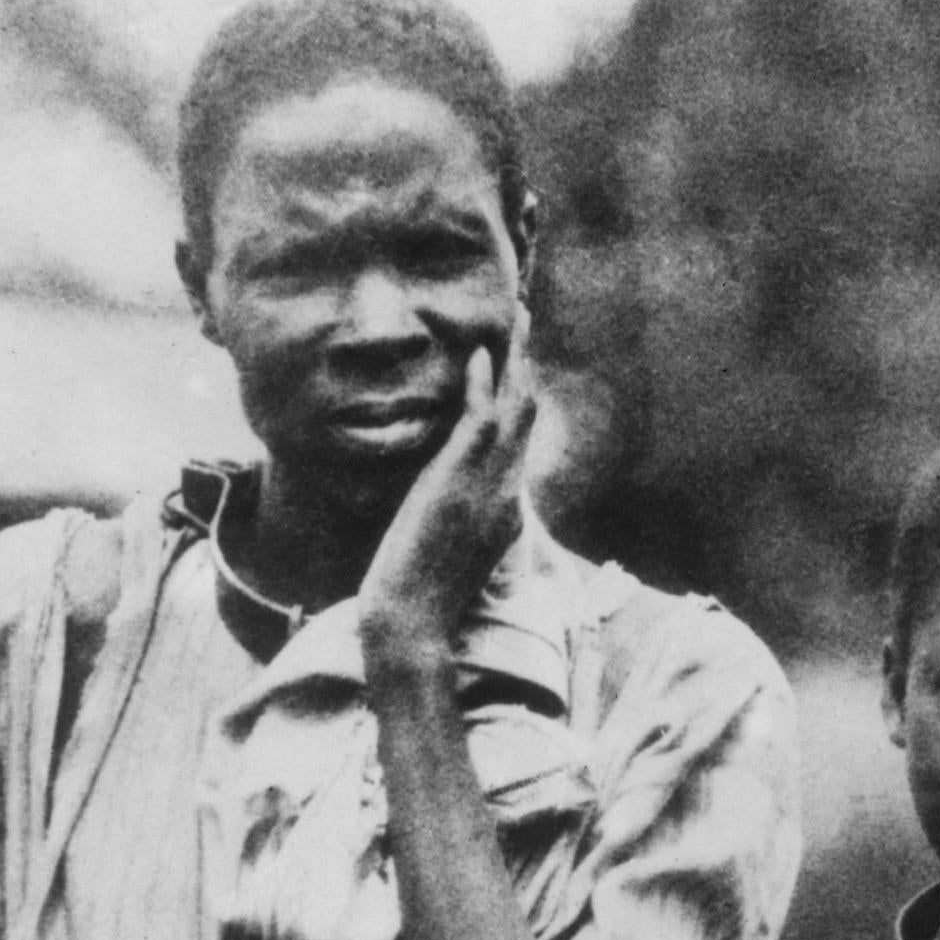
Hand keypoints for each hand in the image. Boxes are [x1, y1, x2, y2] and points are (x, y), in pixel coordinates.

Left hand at [357, 316, 537, 659]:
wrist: (412, 622)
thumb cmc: (421, 602)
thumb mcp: (447, 555)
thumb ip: (456, 524)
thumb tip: (444, 508)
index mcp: (506, 512)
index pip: (520, 446)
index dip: (522, 403)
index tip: (518, 369)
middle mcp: (508, 494)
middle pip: (526, 417)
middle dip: (527, 366)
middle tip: (524, 320)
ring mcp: (488, 486)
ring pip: (514, 410)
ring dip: (515, 359)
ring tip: (515, 317)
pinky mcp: (460, 482)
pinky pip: (480, 421)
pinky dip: (484, 385)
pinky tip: (480, 355)